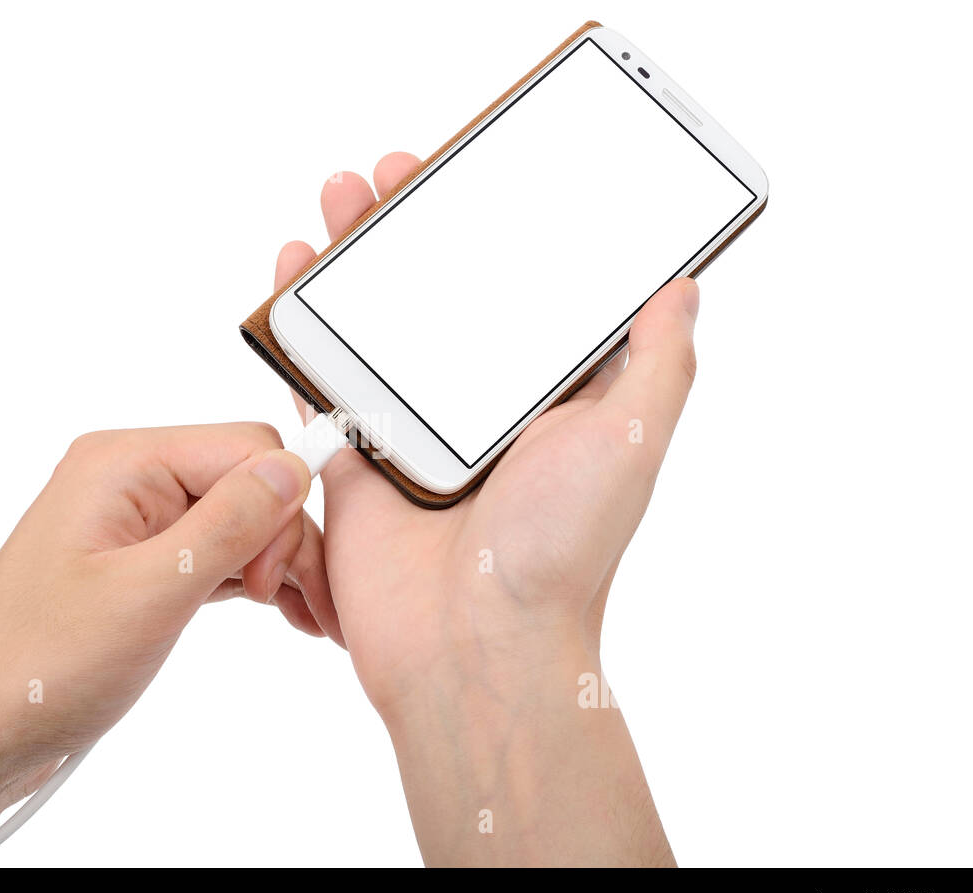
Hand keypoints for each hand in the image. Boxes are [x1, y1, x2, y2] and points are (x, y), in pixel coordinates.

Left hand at [0, 423, 336, 865]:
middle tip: (297, 608)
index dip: (281, 510)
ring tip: (300, 617)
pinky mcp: (136, 565)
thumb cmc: (35, 670)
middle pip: (248, 481)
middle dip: (283, 540)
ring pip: (237, 518)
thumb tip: (291, 468)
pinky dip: (246, 578)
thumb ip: (227, 523)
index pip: (248, 448)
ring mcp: (130, 524)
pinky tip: (272, 611)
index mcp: (121, 463)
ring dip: (272, 563)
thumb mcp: (149, 594)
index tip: (276, 579)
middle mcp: (126, 480)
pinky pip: (211, 550)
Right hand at [275, 154, 696, 864]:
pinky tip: (290, 268)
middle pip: (441, 293)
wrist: (474, 646)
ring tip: (341, 192)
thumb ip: (658, 363)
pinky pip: (322, 377)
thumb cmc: (561, 550)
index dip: (500, 228)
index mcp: (543, 398)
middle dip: (415, 224)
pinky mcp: (355, 456)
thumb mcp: (633, 440)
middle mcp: (476, 408)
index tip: (479, 173)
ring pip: (376, 322)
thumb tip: (683, 285)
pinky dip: (301, 324)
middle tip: (399, 166)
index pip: (520, 291)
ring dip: (354, 256)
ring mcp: (411, 429)